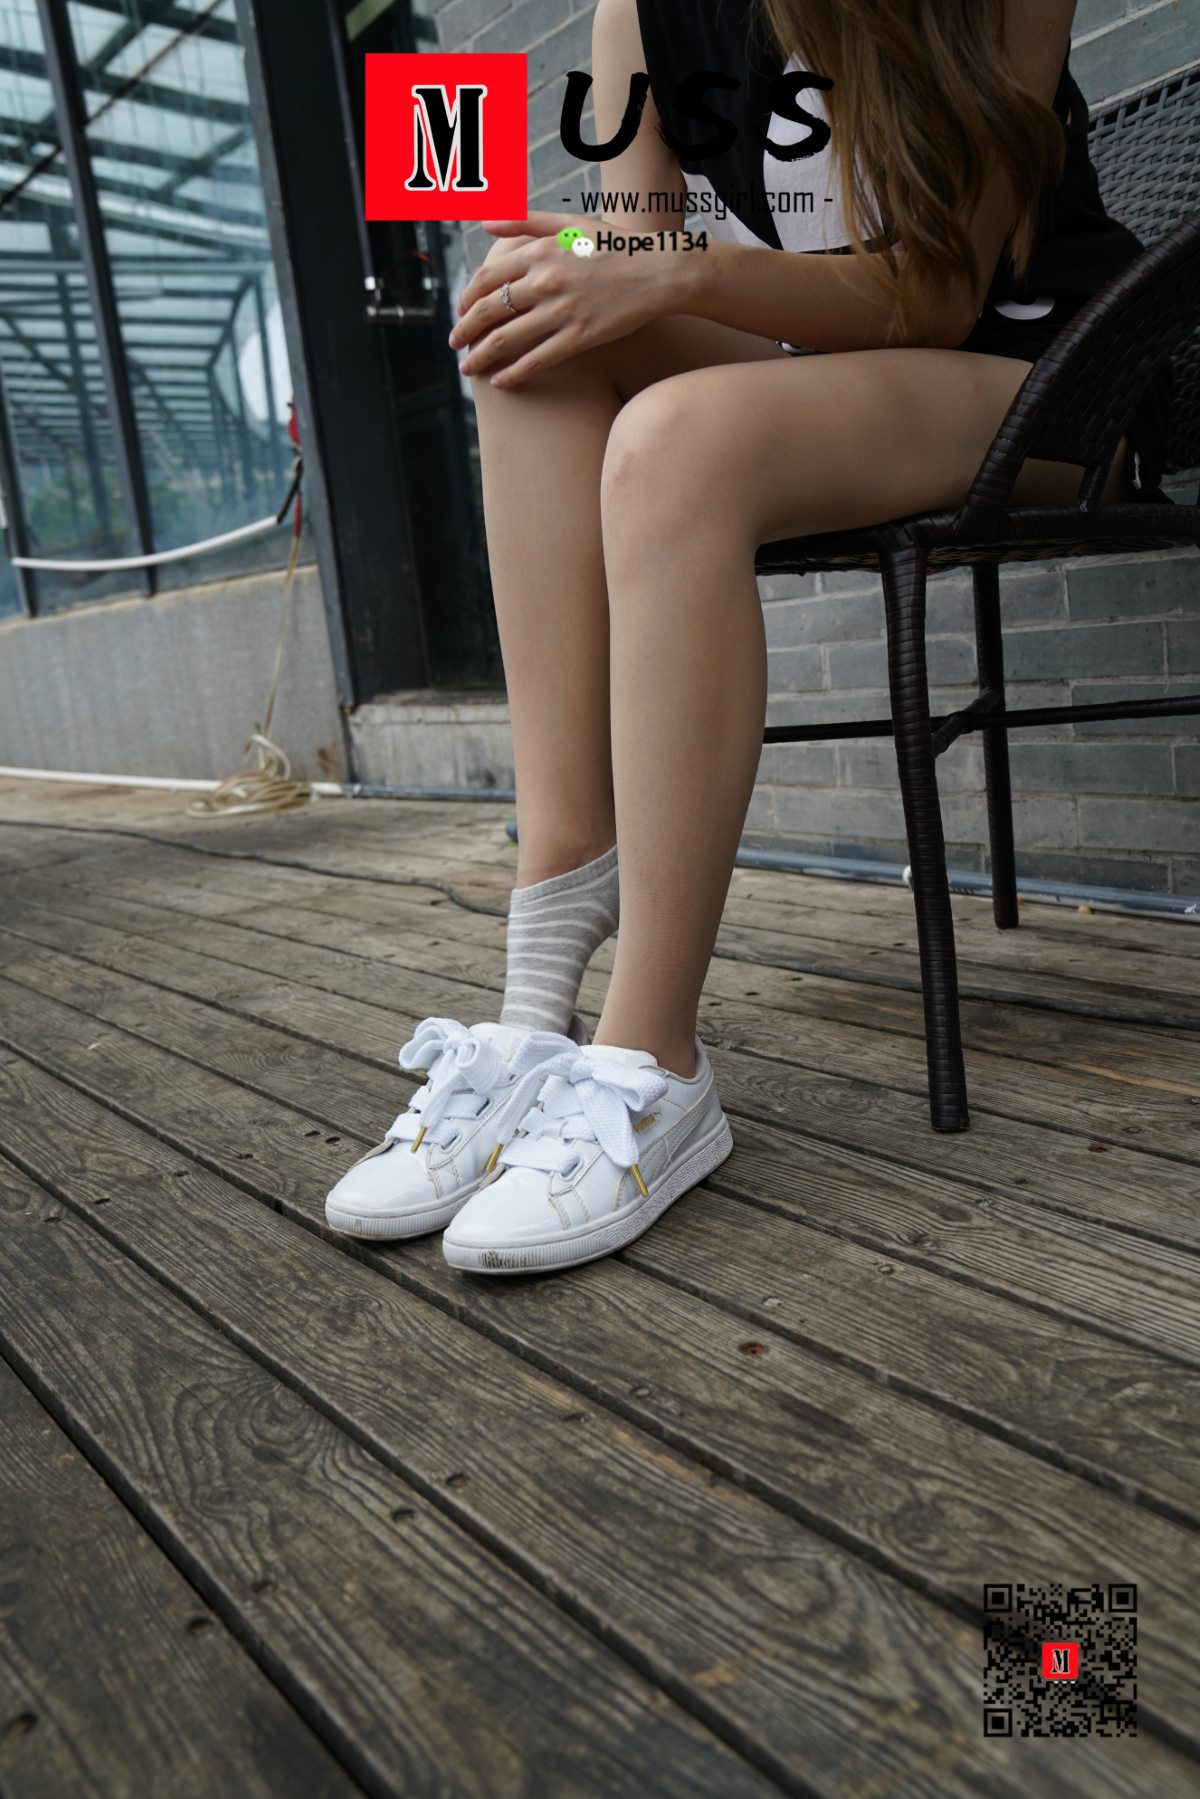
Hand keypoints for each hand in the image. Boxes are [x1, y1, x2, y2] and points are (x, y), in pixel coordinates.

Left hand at [448, 211, 688, 386]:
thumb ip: (524, 221)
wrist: (658, 270)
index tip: (461, 312)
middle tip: (454, 344)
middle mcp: (545, 281)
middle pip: (489, 310)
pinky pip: (536, 360)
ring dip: (480, 356)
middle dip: (464, 330)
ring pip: (506, 339)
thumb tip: (483, 222)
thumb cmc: (614, 245)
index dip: (467, 298)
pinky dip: (513, 373)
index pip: (486, 279)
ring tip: (468, 368)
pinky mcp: (579, 337)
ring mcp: (561, 311)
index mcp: (539, 252)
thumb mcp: (568, 224)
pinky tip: (500, 383)